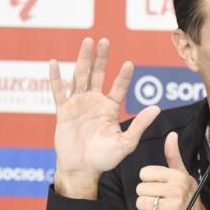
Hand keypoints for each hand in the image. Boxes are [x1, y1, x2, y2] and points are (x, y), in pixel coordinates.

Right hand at [49, 38, 159, 198]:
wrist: (82, 169)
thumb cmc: (105, 158)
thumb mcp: (126, 142)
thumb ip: (140, 124)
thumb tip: (157, 108)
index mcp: (110, 108)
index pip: (119, 87)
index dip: (123, 76)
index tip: (130, 63)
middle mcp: (94, 102)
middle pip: (98, 74)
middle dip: (102, 58)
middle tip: (105, 40)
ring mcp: (78, 104)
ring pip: (80, 77)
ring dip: (83, 59)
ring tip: (87, 42)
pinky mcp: (63, 111)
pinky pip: (58, 92)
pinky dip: (55, 78)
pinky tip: (53, 63)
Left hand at [136, 132, 209, 209]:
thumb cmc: (186, 198)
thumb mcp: (182, 175)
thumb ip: (173, 156)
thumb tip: (171, 135)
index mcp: (178, 177)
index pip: (145, 173)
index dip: (148, 180)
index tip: (158, 186)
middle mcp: (176, 190)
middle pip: (141, 188)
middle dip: (146, 195)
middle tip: (159, 200)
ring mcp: (172, 207)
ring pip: (141, 203)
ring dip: (146, 208)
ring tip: (158, 209)